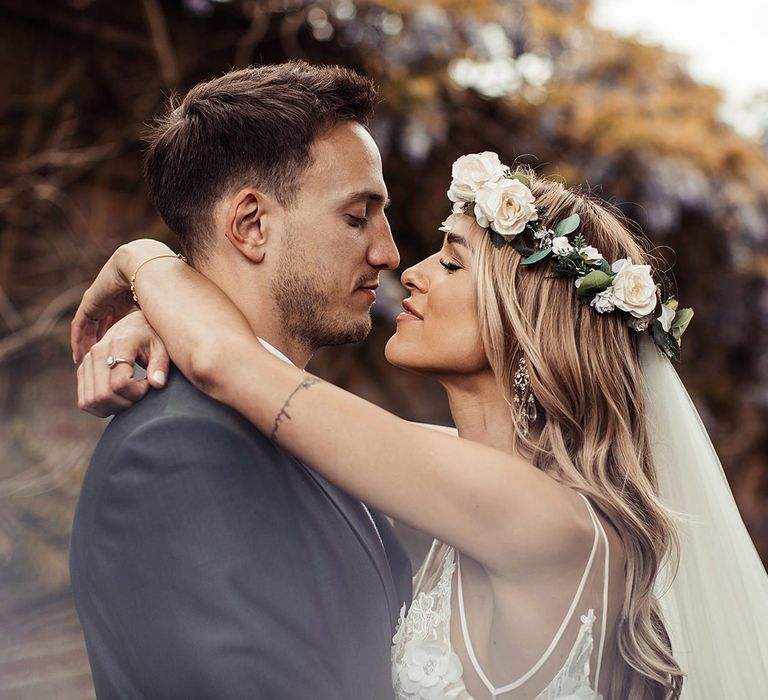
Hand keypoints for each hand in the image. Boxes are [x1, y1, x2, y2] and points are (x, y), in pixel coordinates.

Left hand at [71, 239, 174, 362]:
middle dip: (100, 343)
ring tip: (86, 363)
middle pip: (101, 325)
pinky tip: (79, 355)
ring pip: (89, 327)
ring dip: (87, 344)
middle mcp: (111, 300)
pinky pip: (80, 325)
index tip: (116, 354)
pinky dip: (78, 340)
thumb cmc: (159, 285)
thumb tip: (181, 338)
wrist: (145, 265)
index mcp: (126, 299)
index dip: (115, 337)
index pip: (116, 321)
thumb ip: (164, 321)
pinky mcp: (90, 302)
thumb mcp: (158, 309)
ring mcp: (99, 300)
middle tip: (100, 363)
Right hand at [76, 311, 169, 416]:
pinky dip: (100, 408)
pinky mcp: (83, 371)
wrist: (133, 325)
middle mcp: (97, 353)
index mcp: (118, 345)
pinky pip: (84, 400)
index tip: (148, 386)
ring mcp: (87, 362)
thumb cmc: (150, 337)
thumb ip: (160, 365)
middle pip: (104, 395)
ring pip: (91, 401)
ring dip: (112, 408)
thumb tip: (157, 384)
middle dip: (125, 403)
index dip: (137, 392)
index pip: (120, 383)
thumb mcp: (161, 347)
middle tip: (139, 395)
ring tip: (129, 397)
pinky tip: (117, 401)